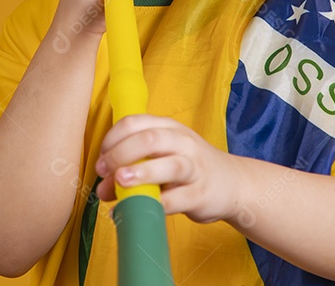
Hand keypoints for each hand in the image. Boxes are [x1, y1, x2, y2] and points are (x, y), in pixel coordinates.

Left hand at [95, 115, 244, 223]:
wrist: (233, 184)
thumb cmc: (189, 168)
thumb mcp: (163, 158)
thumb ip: (133, 167)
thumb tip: (102, 187)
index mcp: (169, 128)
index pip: (135, 122)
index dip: (112, 138)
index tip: (101, 157)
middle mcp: (183, 143)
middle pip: (149, 140)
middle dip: (120, 153)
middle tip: (103, 170)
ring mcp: (195, 168)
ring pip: (169, 165)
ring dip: (141, 172)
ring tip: (120, 181)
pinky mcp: (200, 194)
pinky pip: (176, 199)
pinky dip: (152, 206)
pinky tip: (132, 213)